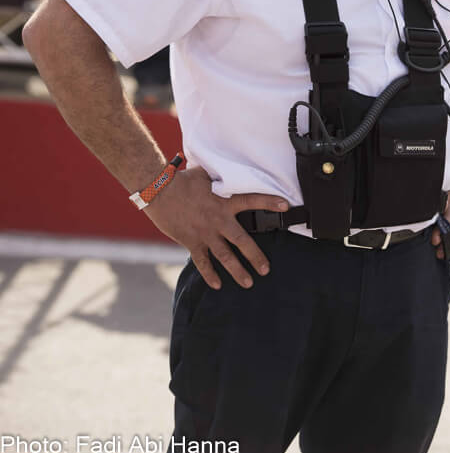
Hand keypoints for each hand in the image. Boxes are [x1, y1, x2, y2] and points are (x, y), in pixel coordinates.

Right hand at [145, 165, 289, 288]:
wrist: (159, 191)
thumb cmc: (183, 180)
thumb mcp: (206, 174)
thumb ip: (220, 176)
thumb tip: (228, 167)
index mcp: (224, 201)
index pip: (252, 200)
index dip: (270, 203)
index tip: (286, 207)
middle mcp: (218, 220)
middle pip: (242, 241)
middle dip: (256, 256)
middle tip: (266, 269)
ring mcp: (205, 233)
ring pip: (225, 256)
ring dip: (237, 271)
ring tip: (248, 283)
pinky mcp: (191, 242)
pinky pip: (202, 262)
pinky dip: (209, 274)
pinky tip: (217, 285)